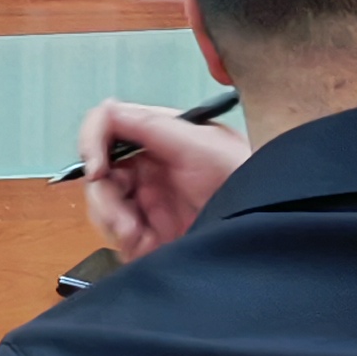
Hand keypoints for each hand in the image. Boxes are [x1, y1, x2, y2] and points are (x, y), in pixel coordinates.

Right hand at [76, 97, 248, 260]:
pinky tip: (146, 247)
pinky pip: (118, 237)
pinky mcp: (150, 234)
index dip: (92, 143)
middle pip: (99, 173)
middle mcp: (147, 167)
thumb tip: (105, 108)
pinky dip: (125, 243)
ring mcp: (147, 202)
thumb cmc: (241, 178)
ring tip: (138, 238)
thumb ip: (152, 125)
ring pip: (103, 206)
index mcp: (156, 137)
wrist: (264, 229)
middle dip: (105, 198)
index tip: (96, 171)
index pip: (108, 127)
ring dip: (113, 222)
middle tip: (124, 223)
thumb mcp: (200, 145)